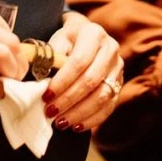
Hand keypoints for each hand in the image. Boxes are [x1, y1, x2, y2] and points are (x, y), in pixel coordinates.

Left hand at [42, 11, 122, 132]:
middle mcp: (110, 49)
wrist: (86, 35)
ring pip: (102, 96)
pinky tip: (76, 125)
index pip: (79, 62)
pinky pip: (109, 106)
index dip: (63, 82)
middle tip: (51, 112)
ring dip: (80, 113)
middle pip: (91, 81)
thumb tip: (41, 79)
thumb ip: (51, 58)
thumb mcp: (57, 40)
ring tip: (61, 122)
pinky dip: (92, 119)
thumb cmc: (68, 39)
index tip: (47, 96)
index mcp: (93, 34)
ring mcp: (118, 68)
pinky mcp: (120, 84)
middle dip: (69, 100)